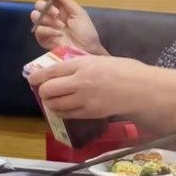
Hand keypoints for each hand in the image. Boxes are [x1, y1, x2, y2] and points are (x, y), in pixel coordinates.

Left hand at [27, 55, 155, 117]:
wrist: (143, 89)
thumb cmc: (128, 71)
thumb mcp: (103, 60)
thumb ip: (85, 65)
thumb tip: (69, 70)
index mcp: (83, 65)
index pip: (52, 71)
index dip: (38, 76)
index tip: (33, 79)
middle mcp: (80, 82)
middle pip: (48, 90)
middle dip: (43, 91)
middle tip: (46, 92)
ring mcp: (84, 99)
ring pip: (55, 104)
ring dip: (52, 103)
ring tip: (55, 101)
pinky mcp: (90, 113)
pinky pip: (68, 114)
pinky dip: (63, 112)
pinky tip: (66, 109)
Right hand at [30, 0, 105, 54]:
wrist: (87, 49)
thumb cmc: (86, 31)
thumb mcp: (78, 13)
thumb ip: (66, 0)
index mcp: (60, 8)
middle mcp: (51, 16)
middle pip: (38, 5)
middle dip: (46, 7)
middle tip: (57, 13)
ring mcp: (46, 27)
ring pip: (34, 16)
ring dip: (47, 18)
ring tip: (60, 25)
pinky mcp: (43, 38)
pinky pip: (38, 30)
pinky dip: (48, 30)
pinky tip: (59, 34)